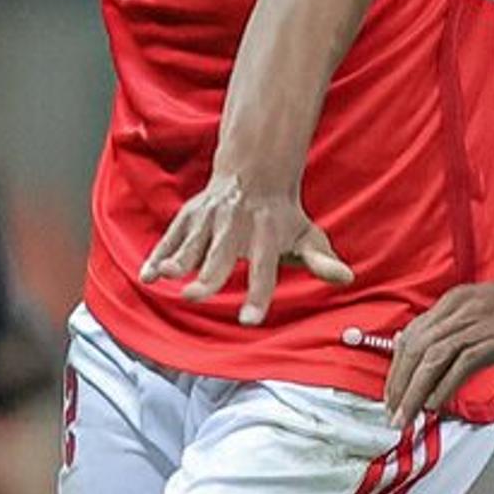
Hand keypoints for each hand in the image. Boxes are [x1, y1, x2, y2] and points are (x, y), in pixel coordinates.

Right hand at [139, 169, 352, 323]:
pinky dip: (157, 253)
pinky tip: (147, 274)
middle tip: (195, 296)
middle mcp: (236, 227)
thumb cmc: (283, 216)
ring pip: (191, 243)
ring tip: (161, 276)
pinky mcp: (190, 217)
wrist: (255, 172)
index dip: (258, 296)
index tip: (249, 321)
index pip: (265, 271)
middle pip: (222, 256)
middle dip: (208, 276)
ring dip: (176, 259)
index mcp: (267, 237)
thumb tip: (347, 278)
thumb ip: (322, 260)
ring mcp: (210, 220)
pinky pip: (171, 236)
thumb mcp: (307, 235)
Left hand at [378, 279, 493, 420]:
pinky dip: (444, 386)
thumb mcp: (479, 311)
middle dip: (400, 383)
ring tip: (408, 414)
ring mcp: (478, 324)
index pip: (412, 335)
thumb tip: (420, 352)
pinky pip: (461, 365)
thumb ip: (450, 329)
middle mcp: (461, 309)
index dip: (397, 367)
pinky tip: (437, 403)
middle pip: (416, 347)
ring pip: (432, 358)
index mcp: (454, 301)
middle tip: (394, 410)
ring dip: (415, 390)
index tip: (393, 392)